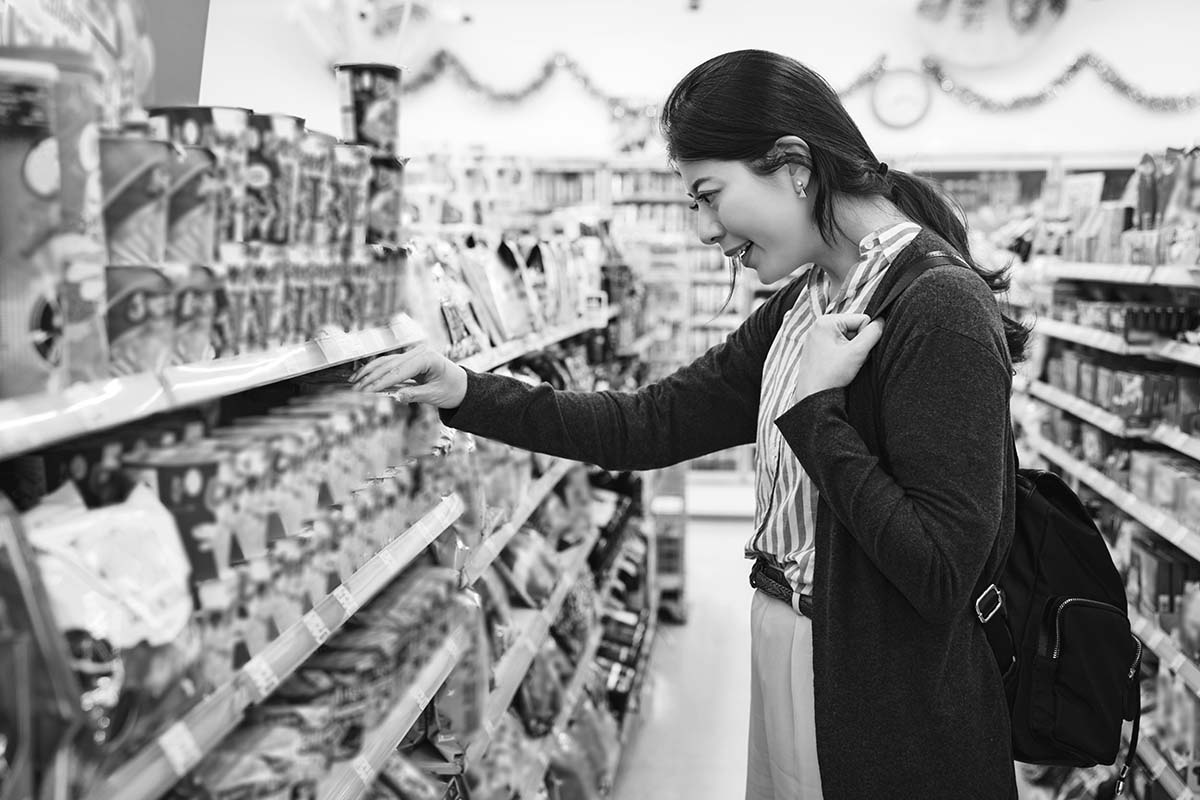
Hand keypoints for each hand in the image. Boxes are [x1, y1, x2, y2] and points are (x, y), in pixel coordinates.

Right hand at [350, 346, 468, 408]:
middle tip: (355, 390)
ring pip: (386, 362)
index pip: (399, 370)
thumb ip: (415, 395)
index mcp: (427, 357)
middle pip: (389, 364)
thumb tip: (396, 397)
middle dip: (371, 377)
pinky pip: (390, 364)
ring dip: (369, 372)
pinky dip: (376, 371)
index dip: (382, 382)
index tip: (367, 391)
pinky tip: (364, 377)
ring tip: (354, 383)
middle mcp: (419, 352)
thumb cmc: (452, 390)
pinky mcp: (409, 360)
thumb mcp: (435, 395)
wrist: (463, 386)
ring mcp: (413, 354)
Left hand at [794, 313, 884, 399]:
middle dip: (857, 345)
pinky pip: (838, 347)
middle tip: (849, 360)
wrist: (812, 396)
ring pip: (847, 339)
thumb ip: (872, 334)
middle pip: (854, 328)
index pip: (861, 319)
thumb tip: (881, 321)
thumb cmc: (830, 375)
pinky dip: (843, 356)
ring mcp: (817, 338)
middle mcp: (819, 326)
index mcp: (826, 321)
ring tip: (842, 365)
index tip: (856, 352)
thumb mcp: (857, 352)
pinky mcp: (817, 349)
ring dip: (851, 351)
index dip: (866, 336)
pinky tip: (837, 366)